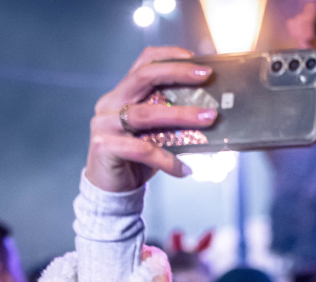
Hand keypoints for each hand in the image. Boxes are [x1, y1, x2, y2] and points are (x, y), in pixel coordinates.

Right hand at [85, 47, 216, 192]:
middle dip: (177, 73)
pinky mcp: (103, 146)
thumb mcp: (158, 134)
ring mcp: (104, 123)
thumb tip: (211, 113)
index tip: (196, 59)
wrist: (112, 191)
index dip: (168, 56)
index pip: (143, 63)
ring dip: (181, 115)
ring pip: (145, 114)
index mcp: (123, 94)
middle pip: (143, 77)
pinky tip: (185, 170)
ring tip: (209, 119)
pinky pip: (142, 149)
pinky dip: (167, 160)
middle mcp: (110, 103)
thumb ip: (172, 120)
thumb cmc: (139, 160)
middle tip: (206, 76)